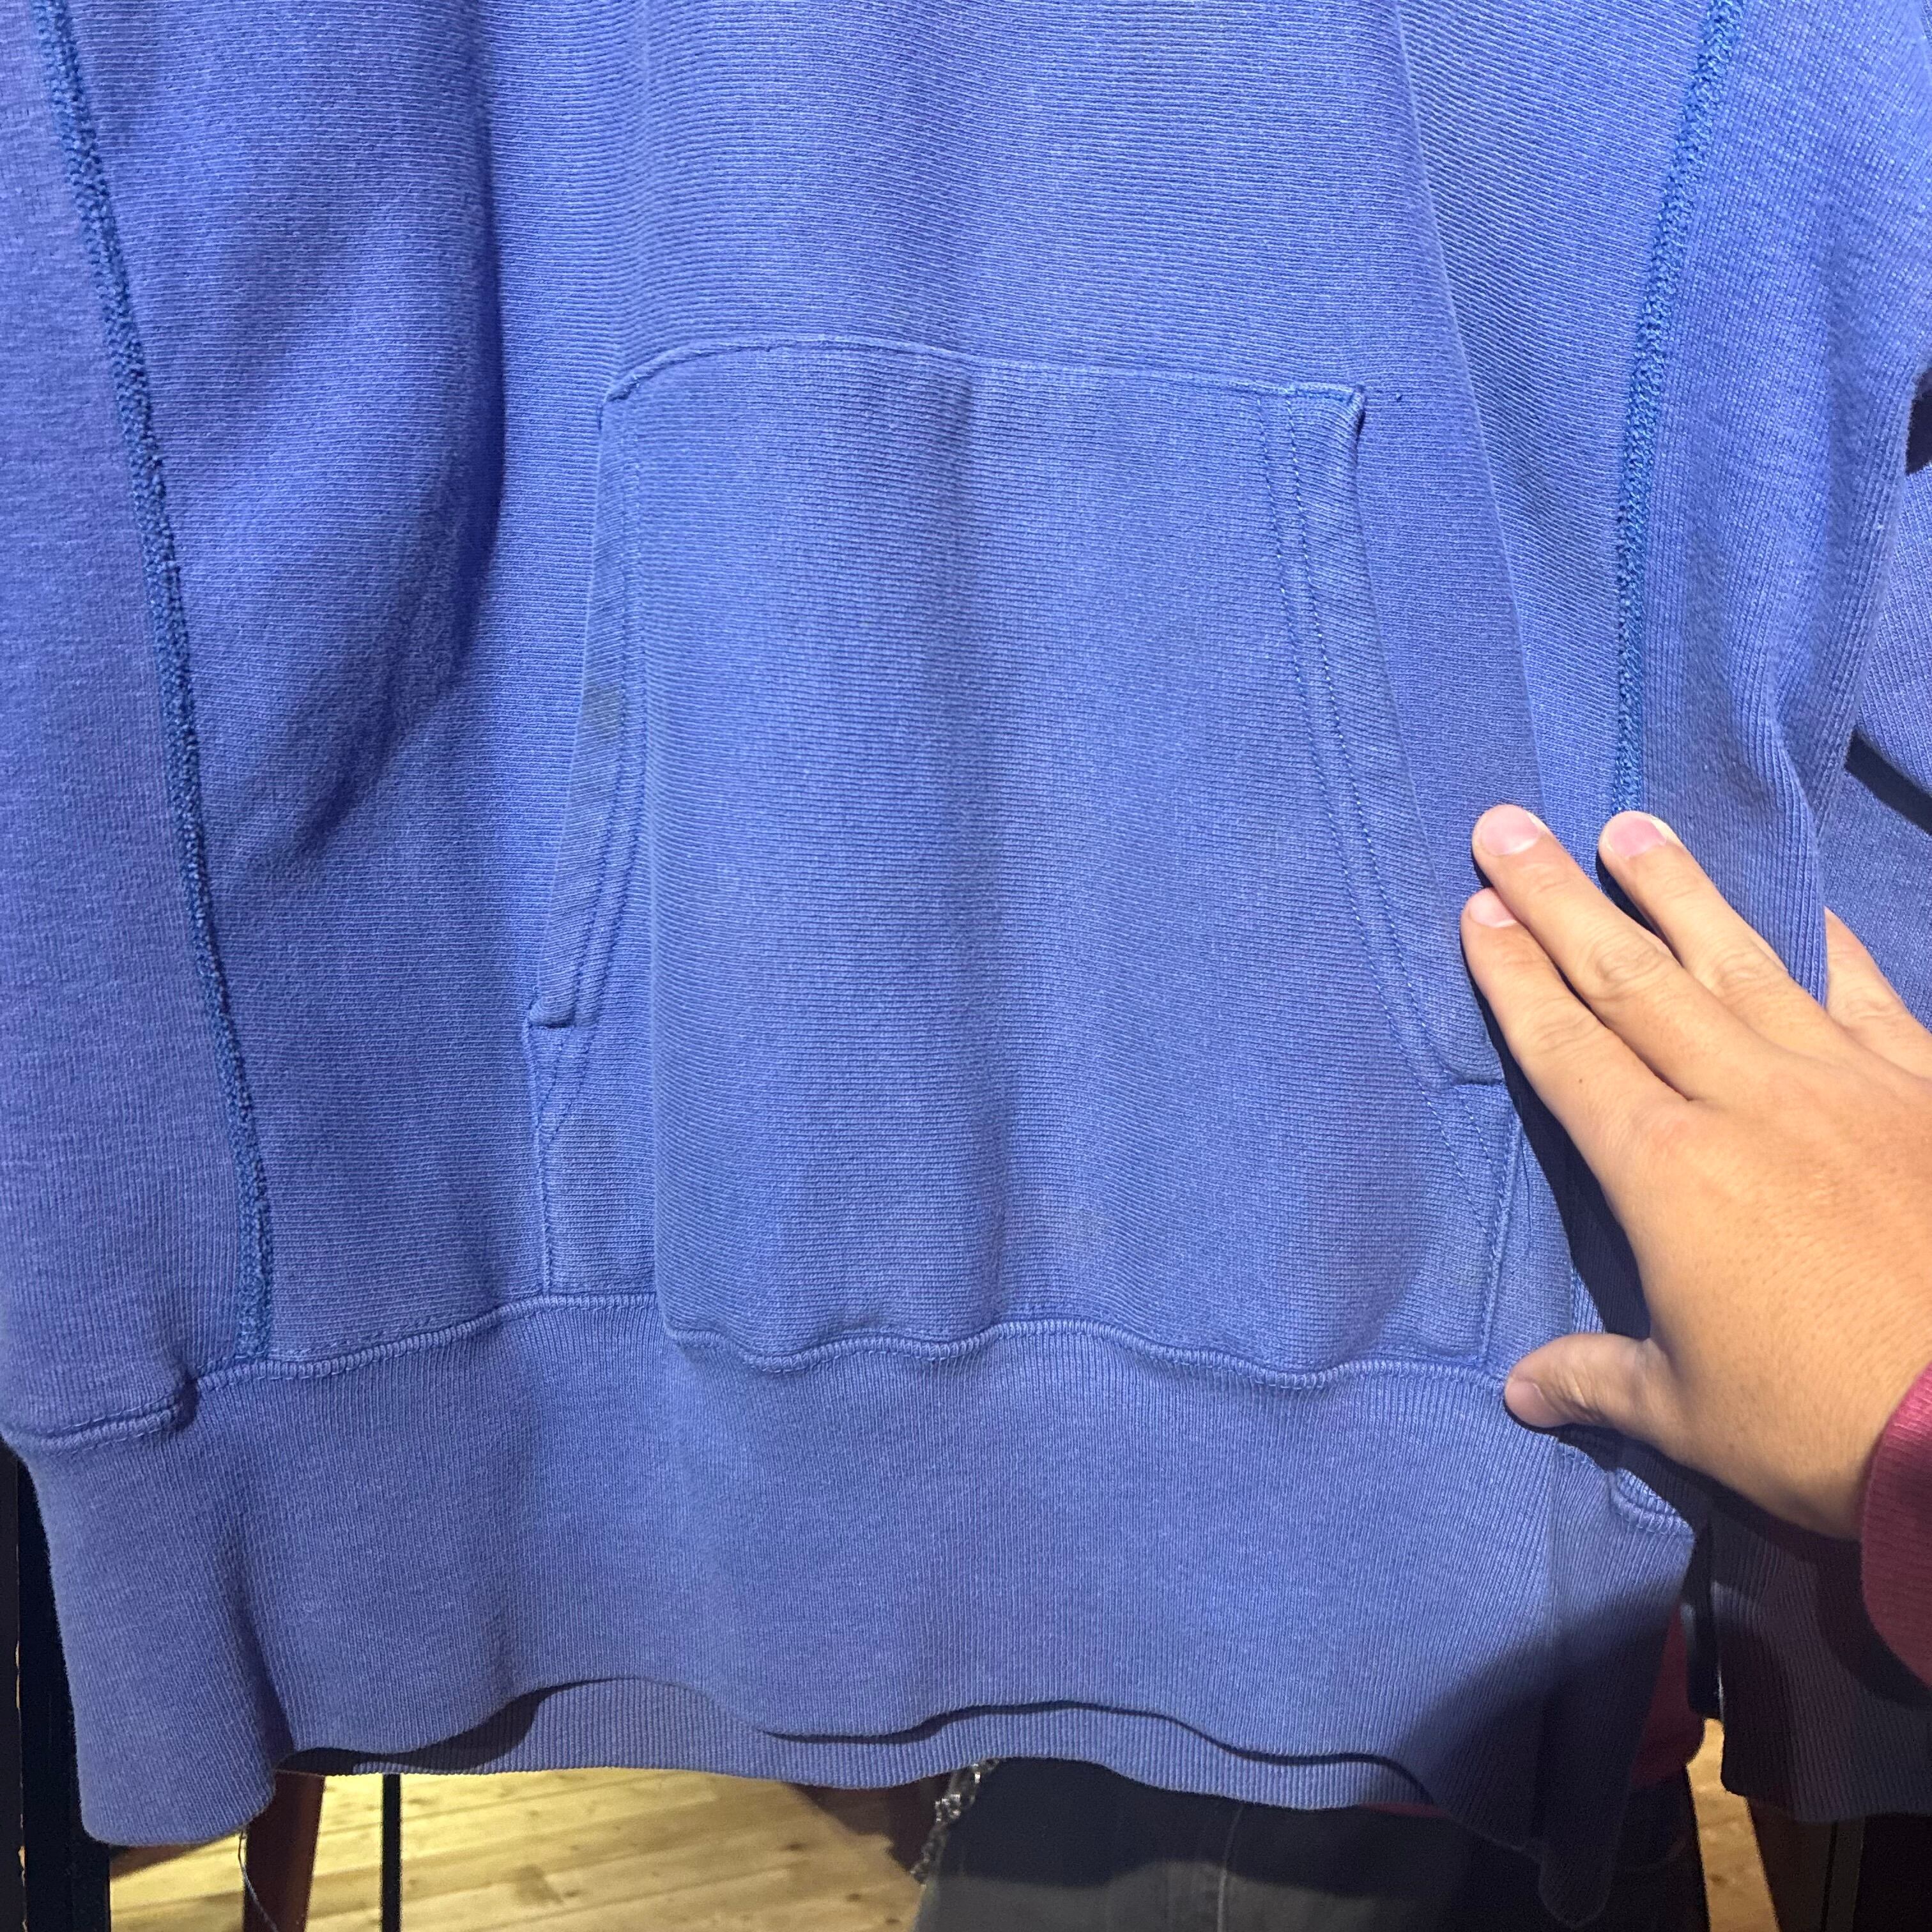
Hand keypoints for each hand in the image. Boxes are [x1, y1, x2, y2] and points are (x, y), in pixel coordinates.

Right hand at [1461, 804, 1931, 1537]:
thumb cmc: (1821, 1422)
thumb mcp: (1689, 1414)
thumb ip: (1598, 1380)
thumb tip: (1522, 1392)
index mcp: (1664, 1170)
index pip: (1568, 1050)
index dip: (1514, 977)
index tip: (1478, 911)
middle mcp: (1742, 1101)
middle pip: (1630, 979)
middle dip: (1560, 899)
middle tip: (1508, 828)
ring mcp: (1841, 1084)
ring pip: (1737, 962)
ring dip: (1676, 891)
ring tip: (1630, 826)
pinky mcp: (1925, 1093)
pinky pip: (1865, 997)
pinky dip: (1830, 948)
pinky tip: (1806, 912)